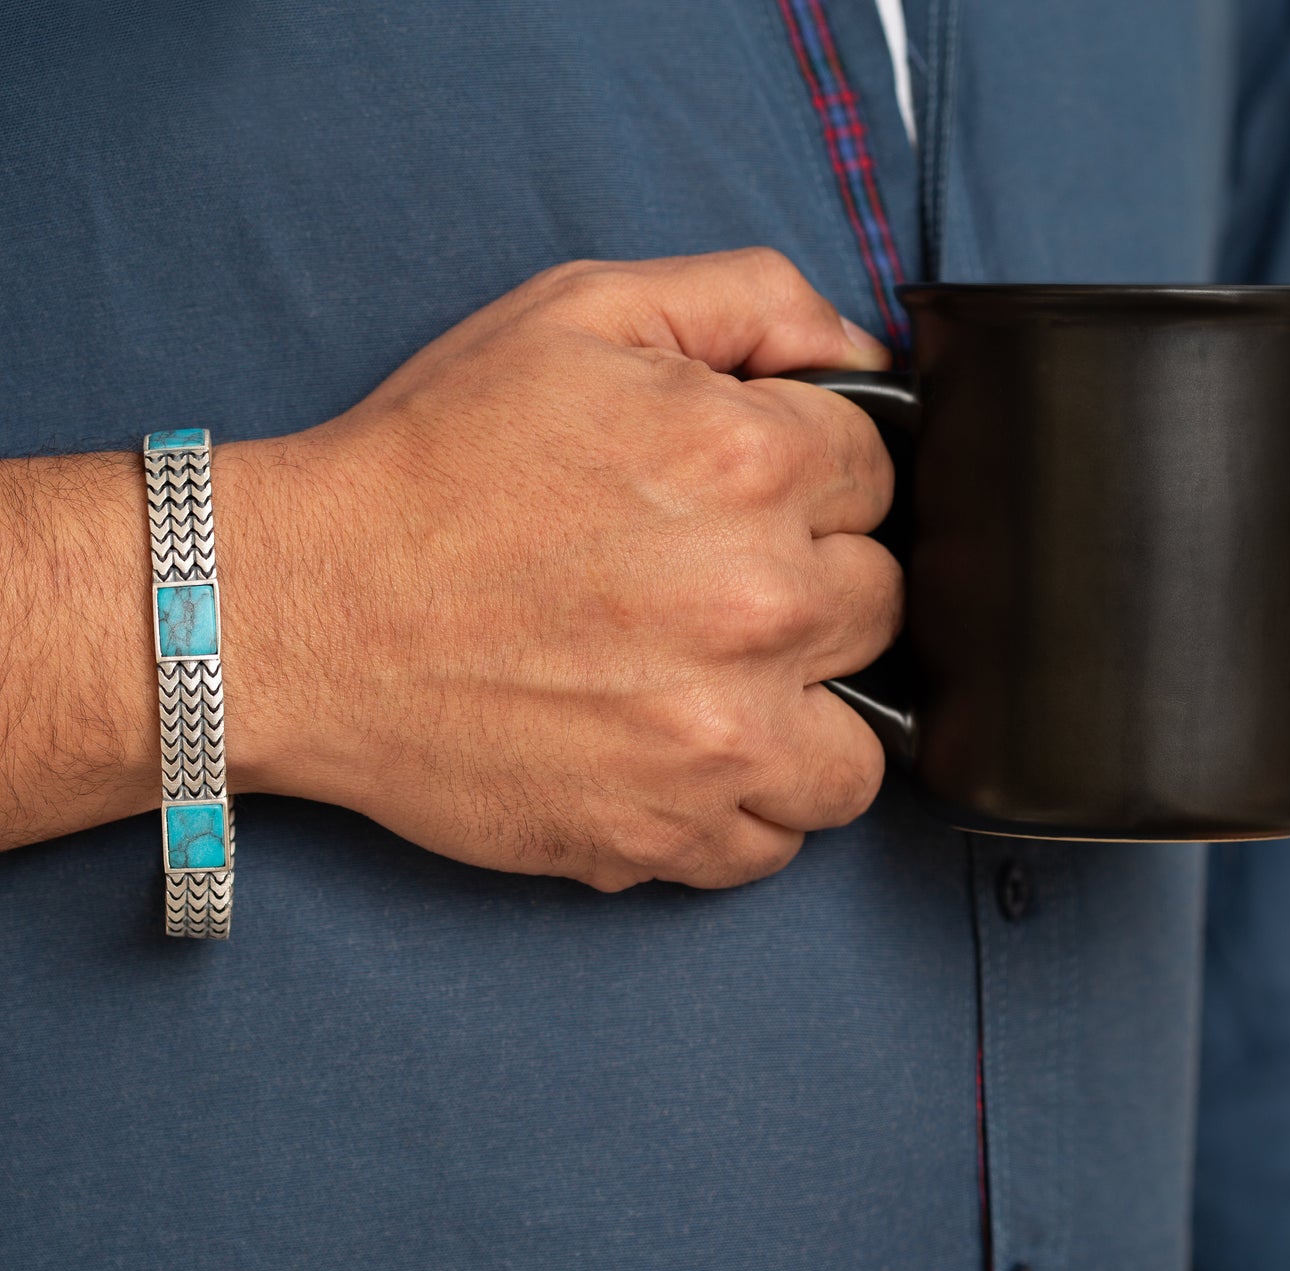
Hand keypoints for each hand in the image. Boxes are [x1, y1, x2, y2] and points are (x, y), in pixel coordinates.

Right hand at [226, 249, 901, 889]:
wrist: (303, 614)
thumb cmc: (431, 466)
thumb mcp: (580, 316)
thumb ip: (750, 302)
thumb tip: (864, 354)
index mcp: (749, 465)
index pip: (882, 479)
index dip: (819, 486)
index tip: (754, 506)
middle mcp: (757, 608)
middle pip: (882, 609)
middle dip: (817, 593)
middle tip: (719, 593)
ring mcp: (717, 738)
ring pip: (858, 754)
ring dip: (808, 721)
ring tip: (722, 693)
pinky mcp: (665, 834)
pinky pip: (775, 845)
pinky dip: (742, 810)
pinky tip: (678, 760)